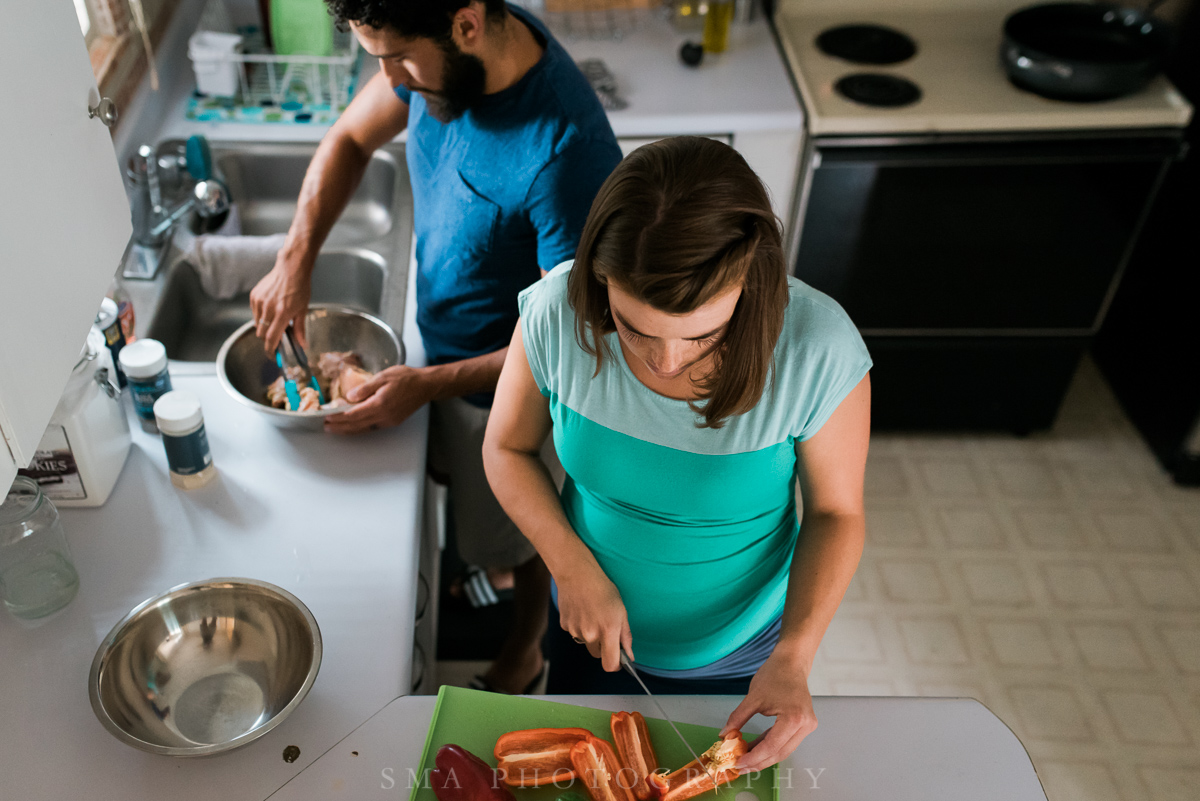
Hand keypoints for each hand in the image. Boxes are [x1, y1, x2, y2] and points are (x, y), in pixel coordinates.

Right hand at [249, 255, 311, 352]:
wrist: (291, 269)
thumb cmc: (300, 288)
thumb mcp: (303, 310)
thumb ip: (300, 329)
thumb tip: (302, 345)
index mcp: (282, 313)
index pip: (271, 338)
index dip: (270, 350)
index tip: (272, 355)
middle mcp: (268, 308)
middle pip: (262, 334)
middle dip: (268, 338)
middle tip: (278, 335)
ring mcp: (259, 301)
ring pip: (257, 324)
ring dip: (265, 327)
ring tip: (276, 318)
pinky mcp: (254, 296)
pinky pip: (254, 313)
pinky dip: (261, 315)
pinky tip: (270, 308)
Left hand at [323, 366, 434, 434]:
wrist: (426, 386)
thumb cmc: (406, 378)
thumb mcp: (383, 376)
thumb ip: (365, 388)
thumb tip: (349, 396)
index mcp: (379, 404)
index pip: (353, 414)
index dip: (338, 417)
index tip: (327, 417)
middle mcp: (383, 416)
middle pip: (357, 425)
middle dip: (340, 427)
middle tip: (326, 427)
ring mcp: (389, 421)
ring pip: (364, 428)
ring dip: (348, 430)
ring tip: (336, 429)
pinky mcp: (393, 421)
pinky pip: (372, 427)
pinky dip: (360, 428)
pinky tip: (354, 426)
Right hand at [556, 560, 632, 672]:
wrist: (577, 574)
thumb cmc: (602, 589)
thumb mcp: (621, 610)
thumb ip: (625, 636)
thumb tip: (628, 655)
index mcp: (608, 631)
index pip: (610, 665)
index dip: (615, 665)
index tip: (619, 660)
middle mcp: (590, 634)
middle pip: (597, 655)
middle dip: (603, 648)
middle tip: (606, 629)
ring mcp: (575, 631)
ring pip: (586, 643)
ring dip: (591, 636)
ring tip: (592, 614)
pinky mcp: (565, 626)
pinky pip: (575, 634)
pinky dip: (580, 627)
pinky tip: (582, 611)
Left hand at [720, 648, 816, 772]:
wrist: (791, 662)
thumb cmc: (774, 675)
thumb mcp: (752, 698)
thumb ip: (737, 718)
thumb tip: (724, 735)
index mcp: (793, 719)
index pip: (771, 746)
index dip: (753, 757)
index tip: (738, 763)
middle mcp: (805, 726)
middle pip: (780, 753)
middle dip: (758, 762)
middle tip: (740, 766)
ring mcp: (807, 726)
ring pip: (784, 750)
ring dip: (764, 756)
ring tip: (745, 759)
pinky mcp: (805, 725)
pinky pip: (787, 741)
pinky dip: (771, 746)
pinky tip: (756, 748)